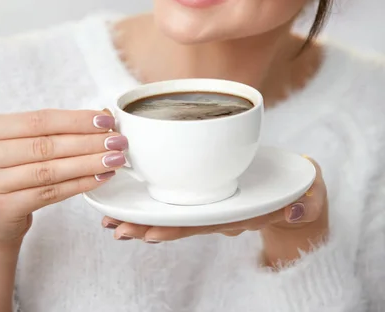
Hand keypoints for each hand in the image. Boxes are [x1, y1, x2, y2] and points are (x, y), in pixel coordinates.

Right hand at [0, 108, 126, 246]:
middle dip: (88, 142)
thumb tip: (101, 117)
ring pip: (50, 171)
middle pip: (47, 145)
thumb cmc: (10, 168)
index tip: (105, 120)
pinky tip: (99, 177)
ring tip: (114, 159)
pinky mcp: (3, 209)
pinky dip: (78, 185)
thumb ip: (53, 130)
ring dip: (88, 163)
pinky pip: (49, 194)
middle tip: (117, 141)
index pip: (41, 120)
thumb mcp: (20, 142)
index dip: (76, 120)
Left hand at [102, 158, 327, 263]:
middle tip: (116, 228)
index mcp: (244, 212)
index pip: (206, 223)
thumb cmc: (303, 193)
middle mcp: (224, 213)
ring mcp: (216, 205)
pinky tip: (133, 201)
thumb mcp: (312, 194)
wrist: (299, 197)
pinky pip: (183, 201)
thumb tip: (298, 208)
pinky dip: (157, 202)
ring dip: (145, 217)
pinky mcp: (213, 194)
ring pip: (177, 215)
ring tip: (112, 220)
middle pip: (182, 223)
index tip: (148, 233)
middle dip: (148, 227)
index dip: (175, 228)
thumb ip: (308, 201)